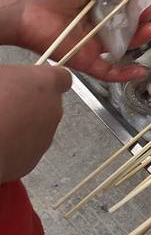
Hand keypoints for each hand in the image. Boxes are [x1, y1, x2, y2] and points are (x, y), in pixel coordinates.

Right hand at [0, 65, 71, 181]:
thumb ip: (12, 77)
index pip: (61, 77)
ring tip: (0, 124)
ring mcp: (45, 136)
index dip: (48, 80)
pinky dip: (15, 147)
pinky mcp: (33, 160)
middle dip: (31, 105)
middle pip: (48, 104)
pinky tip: (0, 140)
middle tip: (6, 104)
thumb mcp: (0, 74)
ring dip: (23, 126)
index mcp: (45, 84)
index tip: (37, 81)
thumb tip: (7, 79)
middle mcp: (53, 110)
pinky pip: (27, 149)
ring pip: (38, 128)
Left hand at [2, 0, 150, 81]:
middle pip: (129, 25)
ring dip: (141, 40)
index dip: (139, 1)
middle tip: (148, 13)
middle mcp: (99, 23)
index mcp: (99, 2)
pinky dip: (126, 74)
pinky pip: (109, 71)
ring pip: (124, 46)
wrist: (24, 9)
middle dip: (143, 20)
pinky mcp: (87, 60)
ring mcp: (95, 43)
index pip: (126, 3)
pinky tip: (141, 71)